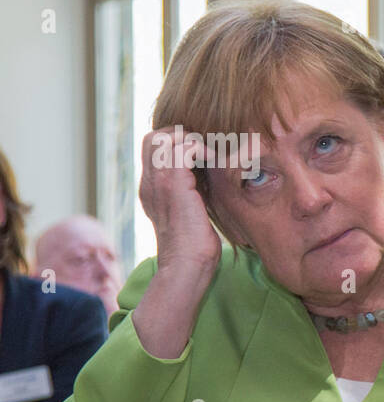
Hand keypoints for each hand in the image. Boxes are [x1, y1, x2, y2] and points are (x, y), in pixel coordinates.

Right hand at [139, 128, 222, 278]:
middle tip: (206, 151)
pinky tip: (215, 163)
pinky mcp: (174, 185)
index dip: (176, 142)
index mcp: (152, 188)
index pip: (153, 148)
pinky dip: (202, 148)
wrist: (187, 267)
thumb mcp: (190, 212)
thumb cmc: (195, 247)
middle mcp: (150, 182)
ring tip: (211, 156)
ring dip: (192, 140)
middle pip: (154, 136)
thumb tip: (208, 180)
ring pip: (164, 137)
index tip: (202, 153)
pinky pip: (183, 148)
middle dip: (183, 135)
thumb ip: (191, 193)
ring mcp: (159, 182)